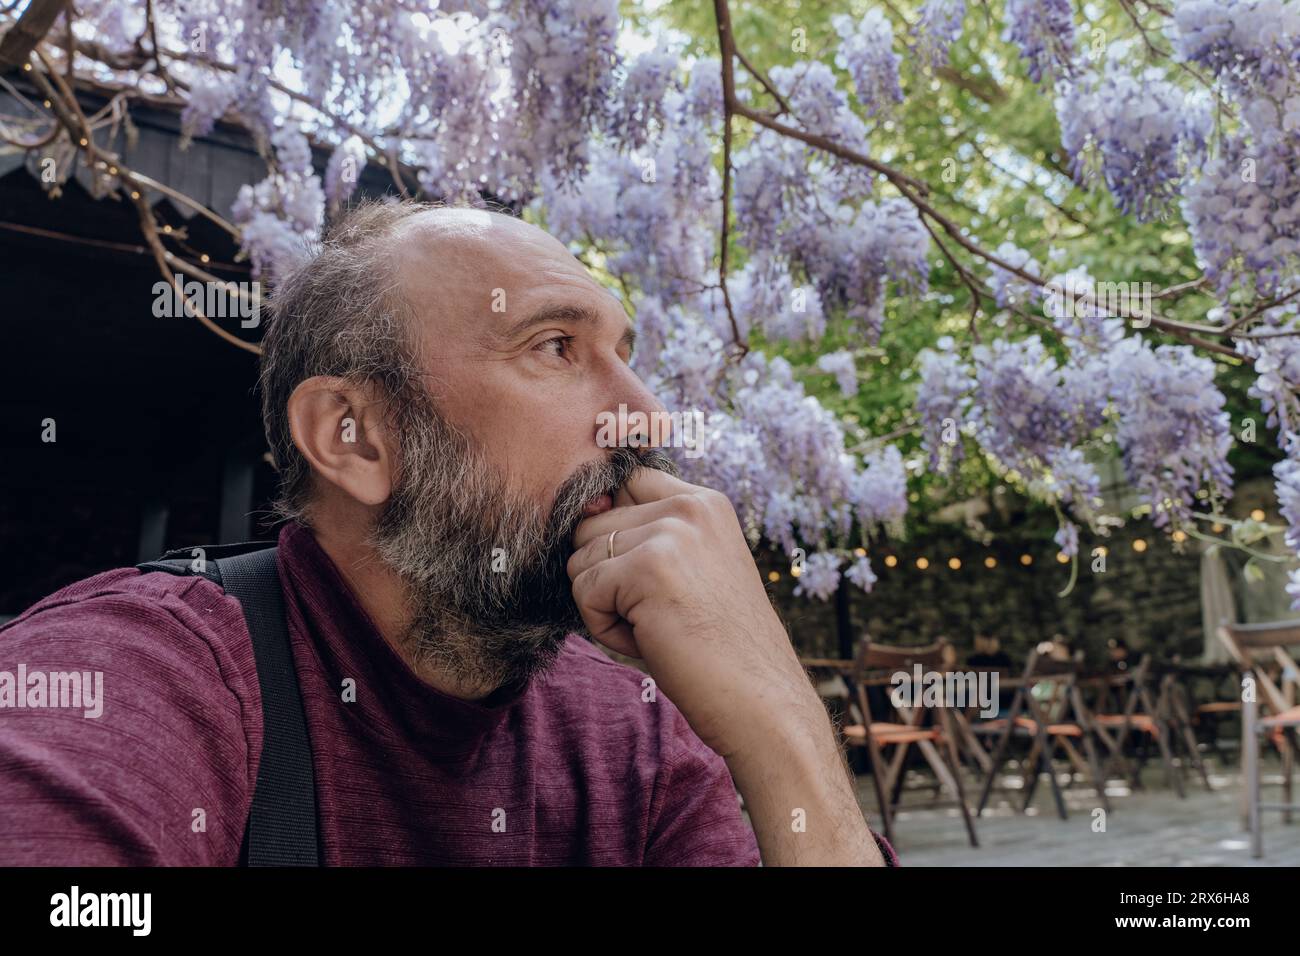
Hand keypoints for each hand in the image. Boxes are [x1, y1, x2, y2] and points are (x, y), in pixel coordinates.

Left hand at [567, 468, 810, 759]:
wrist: (761, 701)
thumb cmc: (720, 647)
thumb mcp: (694, 569)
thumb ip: (649, 535)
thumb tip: (580, 514)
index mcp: (706, 502)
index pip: (624, 481)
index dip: (610, 523)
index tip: (633, 570)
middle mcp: (689, 506)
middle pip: (591, 524)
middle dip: (605, 576)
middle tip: (655, 613)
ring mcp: (670, 533)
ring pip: (580, 559)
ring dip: (603, 604)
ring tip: (656, 628)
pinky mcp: (646, 567)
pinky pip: (583, 591)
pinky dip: (604, 627)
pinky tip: (650, 641)